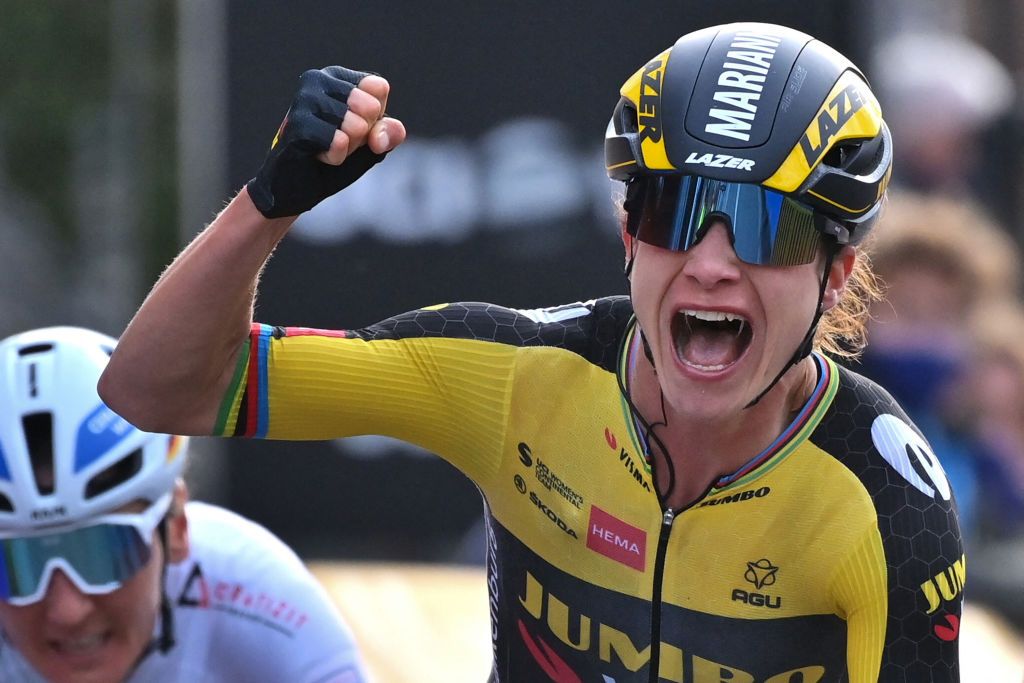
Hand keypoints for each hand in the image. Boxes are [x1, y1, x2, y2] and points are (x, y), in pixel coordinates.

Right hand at [246, 66, 405, 218]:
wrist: (296, 187)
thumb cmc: (334, 156)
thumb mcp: (371, 144)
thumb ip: (389, 133)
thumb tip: (384, 132)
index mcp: (336, 77)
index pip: (378, 88)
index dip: (375, 117)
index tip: (354, 128)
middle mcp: (316, 79)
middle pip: (370, 107)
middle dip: (362, 134)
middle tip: (339, 141)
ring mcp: (303, 100)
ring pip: (355, 125)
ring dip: (348, 148)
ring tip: (327, 148)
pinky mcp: (296, 124)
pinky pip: (338, 142)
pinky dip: (335, 157)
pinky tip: (317, 156)